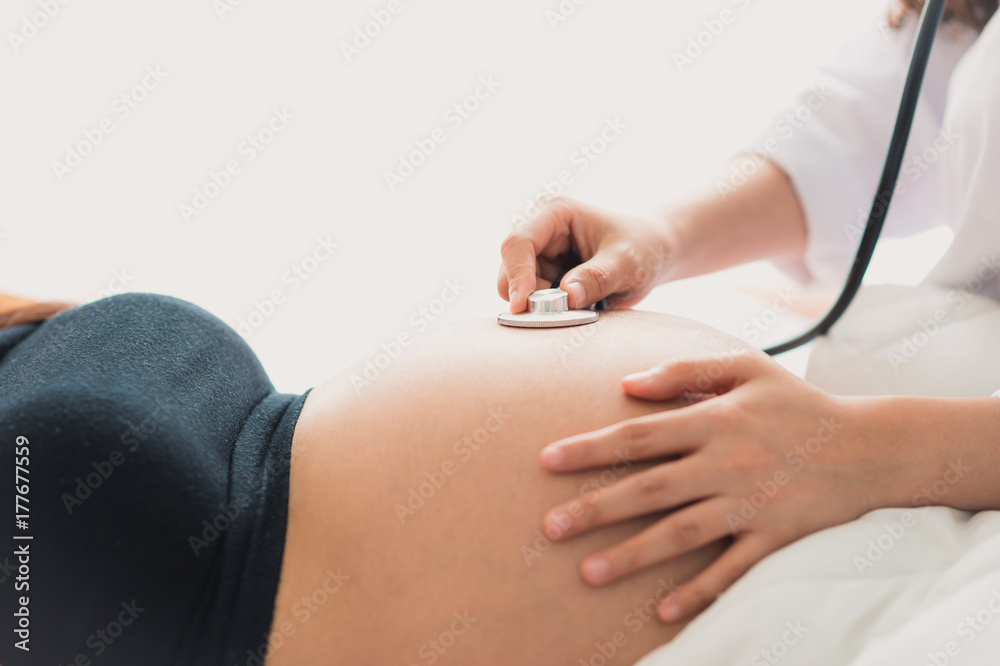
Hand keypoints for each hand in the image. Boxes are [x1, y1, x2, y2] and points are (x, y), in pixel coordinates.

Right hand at [497, 197, 672, 312]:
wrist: (652, 254)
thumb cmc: (643, 248)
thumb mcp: (628, 262)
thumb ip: (599, 277)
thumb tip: (566, 296)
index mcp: (555, 213)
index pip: (519, 242)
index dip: (517, 275)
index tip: (523, 306)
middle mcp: (540, 230)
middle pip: (510, 267)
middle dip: (528, 295)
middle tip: (563, 313)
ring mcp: (539, 254)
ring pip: (516, 288)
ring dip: (540, 306)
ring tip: (583, 306)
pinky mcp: (543, 275)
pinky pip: (531, 300)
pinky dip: (548, 311)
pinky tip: (578, 307)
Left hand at [538, 351, 884, 622]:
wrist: (870, 446)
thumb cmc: (798, 402)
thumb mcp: (746, 368)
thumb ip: (685, 368)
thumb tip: (626, 383)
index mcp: (715, 420)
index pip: (640, 436)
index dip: (591, 448)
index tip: (547, 460)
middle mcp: (728, 463)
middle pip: (651, 488)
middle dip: (597, 508)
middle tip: (550, 527)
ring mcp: (752, 503)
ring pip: (684, 532)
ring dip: (635, 554)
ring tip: (589, 571)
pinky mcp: (776, 536)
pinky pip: (733, 569)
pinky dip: (700, 590)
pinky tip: (664, 612)